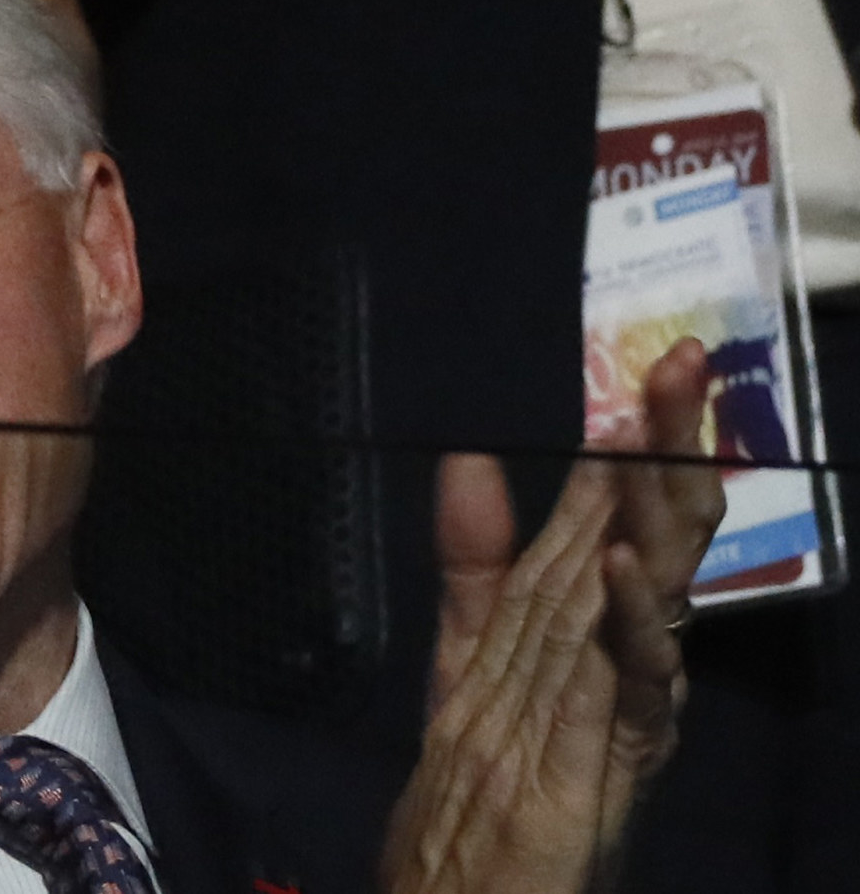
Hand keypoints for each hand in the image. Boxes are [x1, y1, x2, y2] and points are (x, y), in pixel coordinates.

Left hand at [381, 339, 722, 892]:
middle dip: (664, 457)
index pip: (610, 522)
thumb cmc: (483, 786)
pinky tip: (619, 567)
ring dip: (657, 515)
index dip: (628, 449)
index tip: (644, 373)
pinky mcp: (599, 771)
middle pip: (644, 545)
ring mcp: (613, 715)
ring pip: (646, 600)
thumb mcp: (465, 654)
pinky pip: (619, 688)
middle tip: (685, 365)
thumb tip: (468, 455)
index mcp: (585, 632)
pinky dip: (625, 626)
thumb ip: (472, 562)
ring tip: (665, 435)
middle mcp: (614, 664)